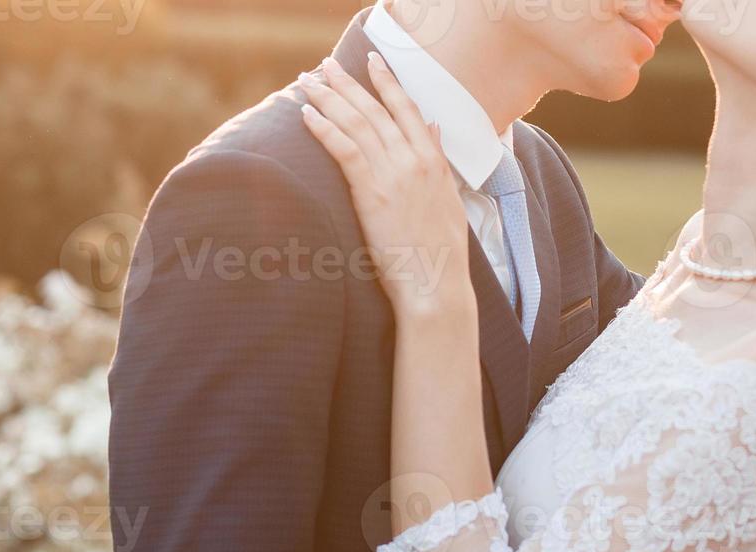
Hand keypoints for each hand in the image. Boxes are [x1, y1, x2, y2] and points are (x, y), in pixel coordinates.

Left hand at [298, 54, 473, 318]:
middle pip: (375, 110)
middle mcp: (414, 160)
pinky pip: (344, 149)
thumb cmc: (441, 252)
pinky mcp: (371, 192)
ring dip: (329, 99)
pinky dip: (324, 128)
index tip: (372, 61)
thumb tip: (432, 128)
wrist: (435, 285)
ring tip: (307, 82)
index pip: (408, 109)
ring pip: (357, 123)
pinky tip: (307, 115)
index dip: (388, 82)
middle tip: (325, 65)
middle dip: (347, 84)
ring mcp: (393, 174)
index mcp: (434, 162)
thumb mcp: (448, 199)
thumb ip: (438, 160)